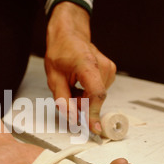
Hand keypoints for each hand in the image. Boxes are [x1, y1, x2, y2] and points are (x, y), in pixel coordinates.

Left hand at [45, 2, 116, 134]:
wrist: (70, 34)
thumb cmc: (60, 52)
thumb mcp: (53, 77)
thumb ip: (63, 100)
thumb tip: (73, 119)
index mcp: (87, 65)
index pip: (96, 94)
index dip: (95, 113)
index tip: (95, 128)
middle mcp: (103, 66)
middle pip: (95, 98)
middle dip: (81, 103)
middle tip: (67, 92)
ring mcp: (109, 68)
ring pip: (97, 96)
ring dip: (84, 98)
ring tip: (73, 84)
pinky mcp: (111, 71)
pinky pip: (99, 91)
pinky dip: (88, 92)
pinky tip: (80, 82)